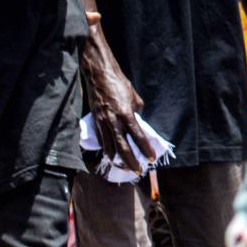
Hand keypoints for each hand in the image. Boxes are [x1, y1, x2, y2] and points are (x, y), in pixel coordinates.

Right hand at [82, 39, 155, 160]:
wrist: (99, 75)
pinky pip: (101, 140)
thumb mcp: (134, 96)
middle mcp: (113, 120)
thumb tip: (138, 122)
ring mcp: (102, 122)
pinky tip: (112, 155)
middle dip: (131, 161)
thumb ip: (137, 111)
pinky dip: (107, 150)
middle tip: (138, 171)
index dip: (145, 149)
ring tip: (124, 167)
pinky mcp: (94, 121)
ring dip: (117, 160)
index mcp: (126, 113)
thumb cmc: (119, 83)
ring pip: (109, 147)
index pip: (138, 136)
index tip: (151, 158)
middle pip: (122, 147)